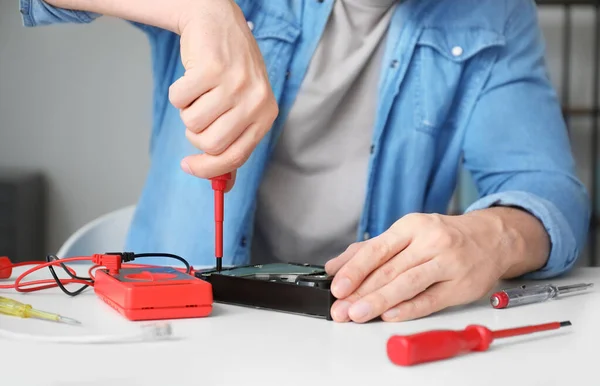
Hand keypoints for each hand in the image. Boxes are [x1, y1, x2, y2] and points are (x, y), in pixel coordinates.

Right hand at [170, 0, 277, 190]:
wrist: (218, 23)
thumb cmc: (229, 72)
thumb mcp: (242, 108)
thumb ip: (233, 145)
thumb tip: (222, 187)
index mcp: (266, 116)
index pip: (235, 158)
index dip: (208, 168)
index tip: (188, 167)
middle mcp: (256, 100)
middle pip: (211, 144)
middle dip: (195, 135)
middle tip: (199, 116)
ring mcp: (235, 83)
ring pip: (192, 122)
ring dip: (187, 111)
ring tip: (200, 93)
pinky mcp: (212, 68)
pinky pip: (179, 99)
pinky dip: (178, 92)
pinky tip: (193, 77)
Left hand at [324, 208, 548, 322]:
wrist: (491, 238)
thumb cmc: (442, 236)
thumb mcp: (406, 233)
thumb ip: (369, 250)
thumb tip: (335, 266)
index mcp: (411, 226)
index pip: (377, 249)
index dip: (354, 270)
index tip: (336, 286)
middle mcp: (430, 242)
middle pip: (390, 269)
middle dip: (361, 292)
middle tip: (341, 309)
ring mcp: (448, 263)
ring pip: (408, 284)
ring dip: (380, 301)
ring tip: (358, 314)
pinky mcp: (461, 285)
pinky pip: (431, 299)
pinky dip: (409, 308)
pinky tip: (390, 315)